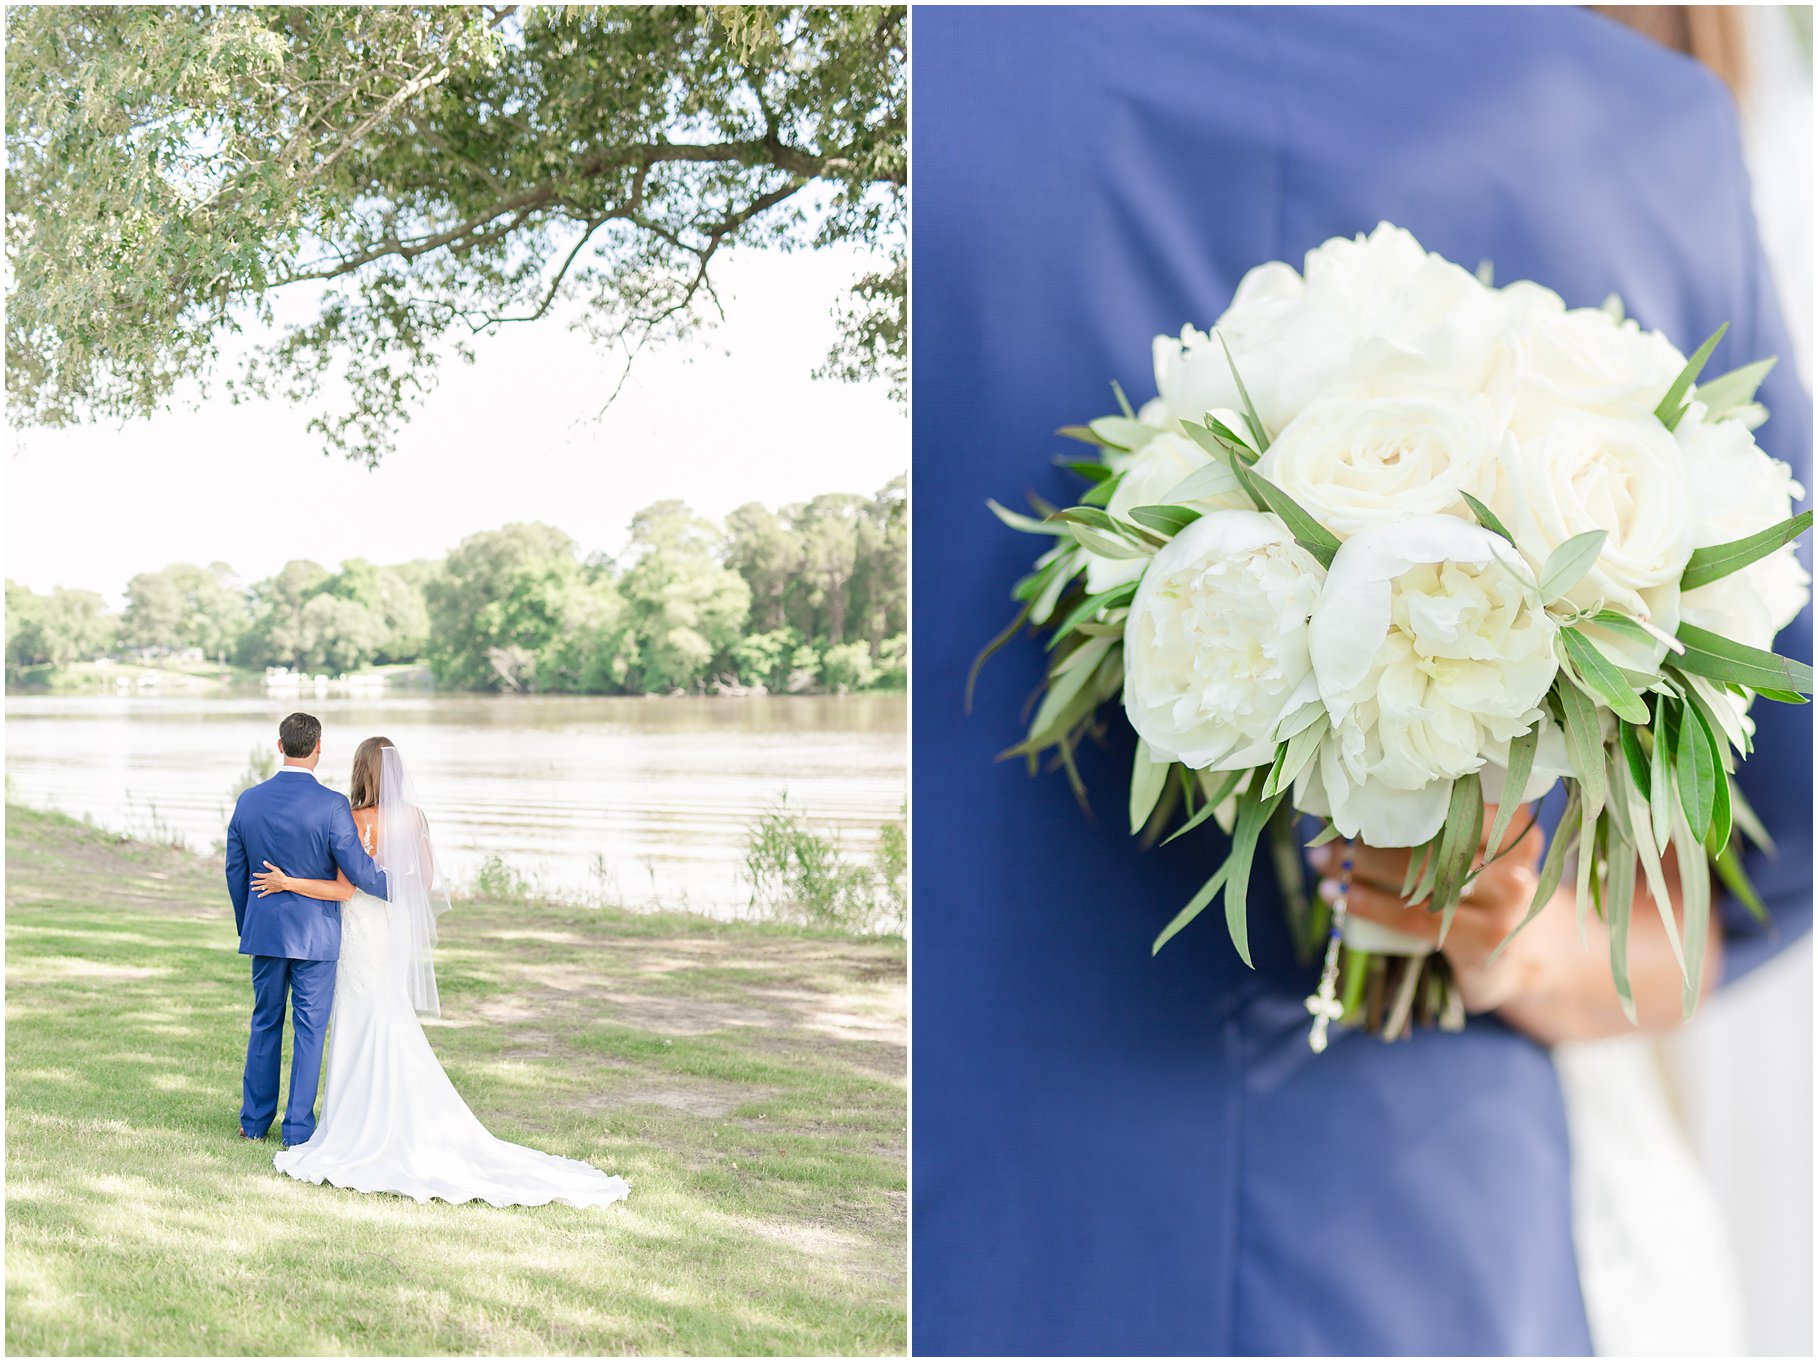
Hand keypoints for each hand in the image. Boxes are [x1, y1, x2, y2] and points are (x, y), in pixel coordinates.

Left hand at [250, 861, 292, 897]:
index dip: (256, 875)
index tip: (253, 874)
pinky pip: (265, 893)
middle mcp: (266, 881)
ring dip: (256, 888)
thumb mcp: (275, 869)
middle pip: (259, 882)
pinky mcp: (270, 890)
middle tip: (251, 883)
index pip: (260, 875)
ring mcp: (268, 886)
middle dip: (254, 882)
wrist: (284, 882)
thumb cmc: (281, 875)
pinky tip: (258, 896)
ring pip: (260, 887)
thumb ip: (269, 866)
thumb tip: (264, 862)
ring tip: (252, 889)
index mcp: (267, 876)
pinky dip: (262, 895)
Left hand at [1308, 806, 1555, 1015]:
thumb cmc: (1481, 887)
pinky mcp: (1484, 940)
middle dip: (1374, 837)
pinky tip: (1338, 896)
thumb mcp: (1474, 848)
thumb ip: (1437, 822)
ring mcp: (1506, 904)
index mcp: (1516, 824)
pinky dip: (1369, 905)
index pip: (1454, 802)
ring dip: (1363, 870)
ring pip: (1420, 879)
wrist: (1517, 956)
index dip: (1401, 799)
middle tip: (1330, 834)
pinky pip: (1415, 919)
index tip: (1357, 797)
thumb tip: (1356, 796)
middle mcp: (1517, 861)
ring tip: (1324, 863)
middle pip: (1433, 840)